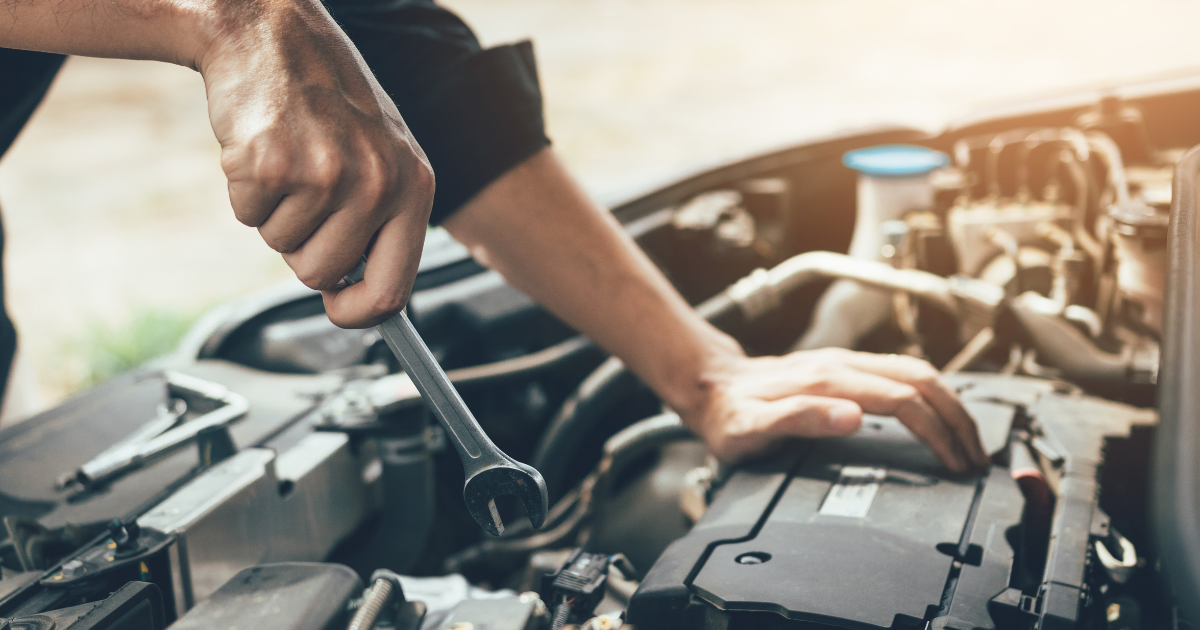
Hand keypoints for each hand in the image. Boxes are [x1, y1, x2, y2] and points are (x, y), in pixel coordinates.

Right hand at [199, 0, 433, 327]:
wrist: (271, 30)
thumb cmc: (326, 97)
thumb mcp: (382, 154)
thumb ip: (383, 220)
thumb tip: (363, 296)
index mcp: (414, 184)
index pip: (394, 288)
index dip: (359, 311)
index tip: (338, 308)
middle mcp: (377, 183)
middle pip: (321, 274)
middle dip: (303, 244)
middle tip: (305, 189)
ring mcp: (325, 174)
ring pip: (282, 246)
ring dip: (274, 212)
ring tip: (289, 157)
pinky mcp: (272, 164)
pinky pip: (247, 215)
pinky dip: (245, 190)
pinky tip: (262, 145)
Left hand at [680, 348, 989, 472]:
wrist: (709, 386)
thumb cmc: (728, 414)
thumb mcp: (752, 429)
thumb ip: (800, 419)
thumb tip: (853, 417)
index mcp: (828, 381)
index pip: (903, 401)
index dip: (936, 433)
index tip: (954, 464)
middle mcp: (841, 365)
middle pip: (922, 381)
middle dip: (958, 420)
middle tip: (976, 459)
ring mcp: (844, 362)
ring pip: (917, 372)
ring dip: (949, 405)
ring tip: (967, 441)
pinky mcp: (843, 366)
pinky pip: (901, 373)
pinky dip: (930, 394)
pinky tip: (937, 415)